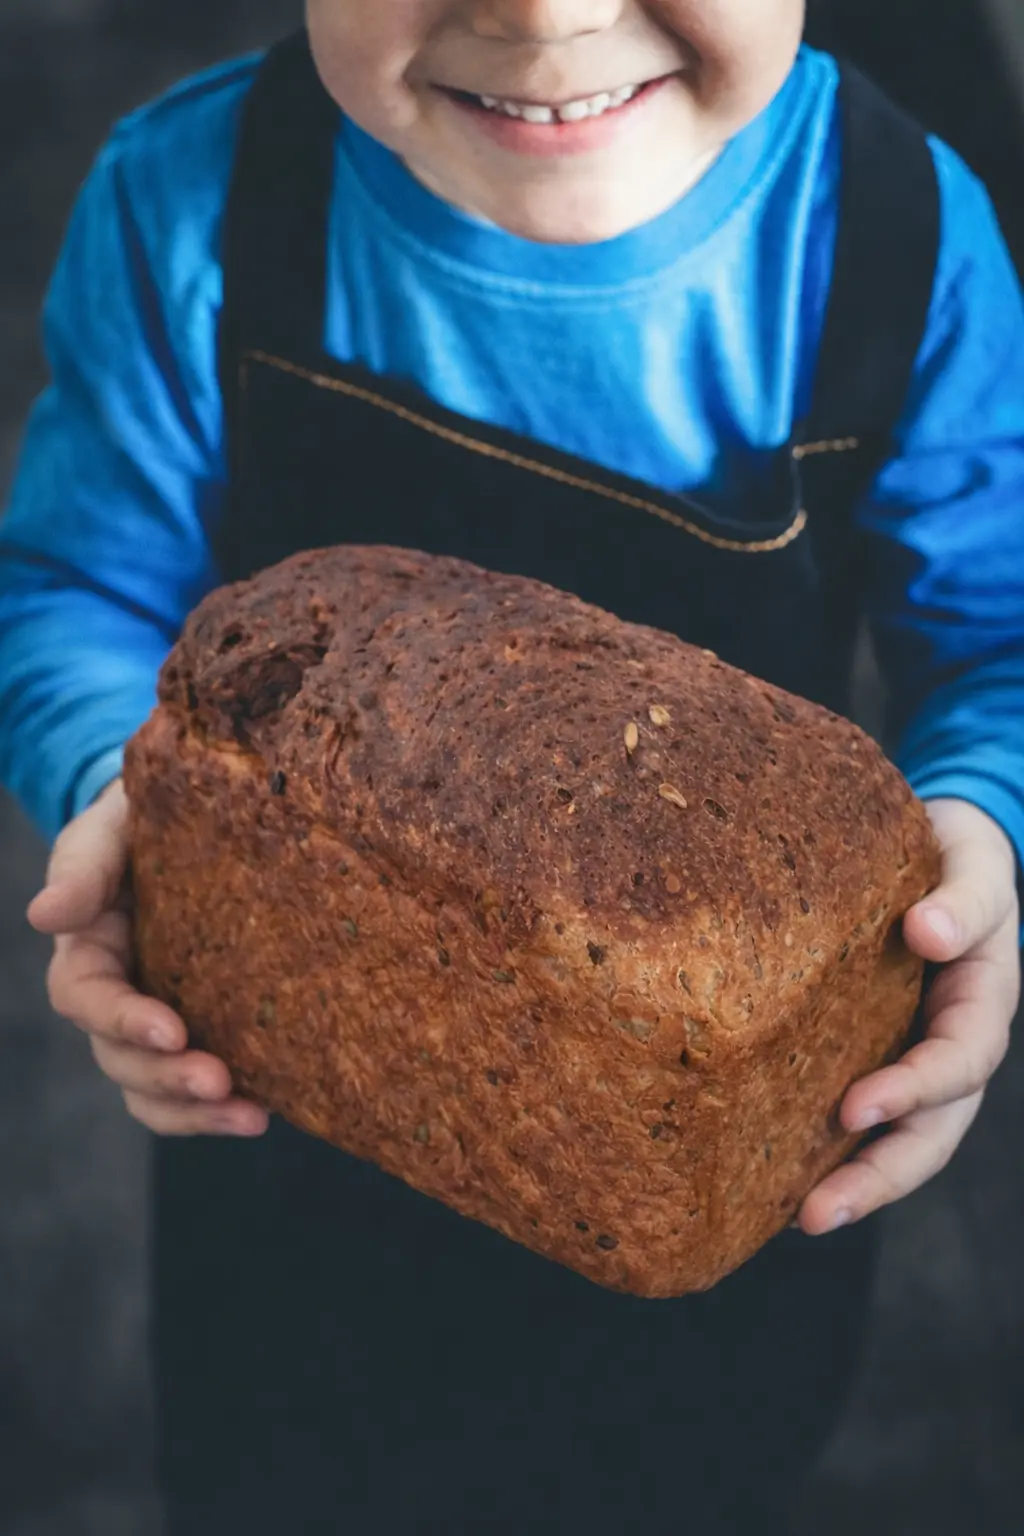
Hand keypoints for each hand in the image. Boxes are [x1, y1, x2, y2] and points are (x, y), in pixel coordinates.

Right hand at [27, 777, 268, 1137]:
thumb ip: (85, 865)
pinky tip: (267, 1109)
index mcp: (89, 947)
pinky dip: (220, 1109)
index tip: (171, 1030)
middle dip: (166, 1077)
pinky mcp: (205, 1026)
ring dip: (196, 1112)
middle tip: (217, 1082)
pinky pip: (197, 1085)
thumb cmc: (147, 817)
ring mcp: (160, 1016)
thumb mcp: (113, 826)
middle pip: (120, 1057)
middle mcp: (118, 994)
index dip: (122, 1020)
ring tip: (251, 1116)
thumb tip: (44, 915)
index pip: (86, 998)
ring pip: (155, 1087)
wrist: (199, 817)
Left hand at [798, 797, 1018, 1234]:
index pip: (958, 1063)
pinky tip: (770, 1176)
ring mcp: (908, 1054)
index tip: (856, 1107)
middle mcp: (946, 1044)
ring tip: (797, 1218)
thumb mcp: (976, 869)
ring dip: (851, 1182)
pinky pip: (849, 1108)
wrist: (941, 843)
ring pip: (893, 1137)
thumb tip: (929, 933)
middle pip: (928, 1132)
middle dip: (877, 1177)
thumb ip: (964, 900)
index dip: (914, 1091)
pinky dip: (823, 1147)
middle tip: (815, 1213)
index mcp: (980, 1005)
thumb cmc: (959, 858)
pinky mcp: (865, 1049)